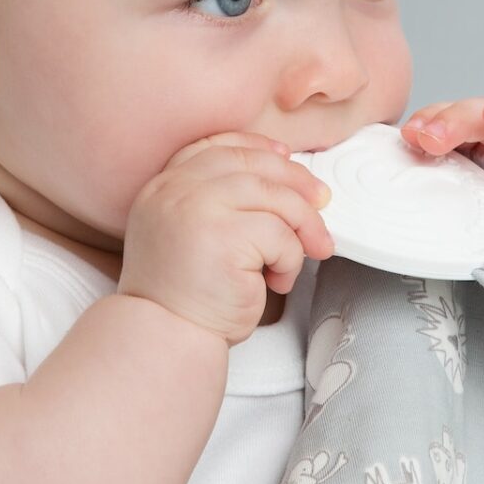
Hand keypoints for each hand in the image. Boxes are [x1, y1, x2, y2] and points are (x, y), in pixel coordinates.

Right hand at [120, 131, 335, 346]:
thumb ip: (216, 202)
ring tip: (301, 256)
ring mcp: (198, 210)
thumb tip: (284, 181)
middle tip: (320, 203)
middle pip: (252, 166)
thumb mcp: (188, 233)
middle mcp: (175, 191)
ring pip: (275, 198)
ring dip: (301, 227)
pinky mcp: (224, 238)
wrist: (165, 336)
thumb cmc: (183, 295)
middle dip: (296, 182)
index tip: (285, 158)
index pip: (216, 146)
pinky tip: (277, 280)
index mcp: (163, 186)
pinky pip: (281, 236)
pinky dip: (291, 260)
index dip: (257, 148)